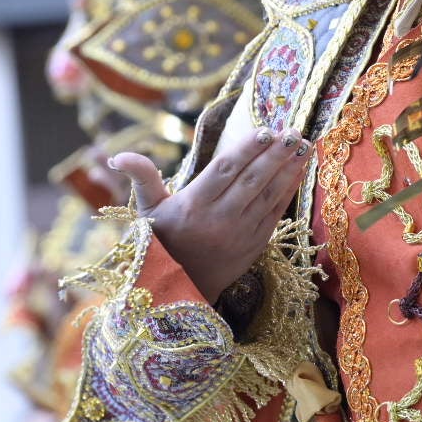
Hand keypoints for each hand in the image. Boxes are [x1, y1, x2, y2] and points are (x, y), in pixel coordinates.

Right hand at [107, 125, 310, 302]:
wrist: (181, 291)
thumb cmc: (162, 242)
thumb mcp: (147, 211)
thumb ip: (142, 178)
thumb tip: (117, 156)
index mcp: (192, 206)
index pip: (224, 171)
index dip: (246, 150)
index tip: (265, 130)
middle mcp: (219, 219)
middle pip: (252, 180)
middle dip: (275, 154)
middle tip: (293, 130)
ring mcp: (240, 233)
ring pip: (268, 194)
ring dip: (288, 168)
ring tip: (304, 144)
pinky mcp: (255, 244)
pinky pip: (275, 212)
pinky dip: (288, 189)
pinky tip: (299, 169)